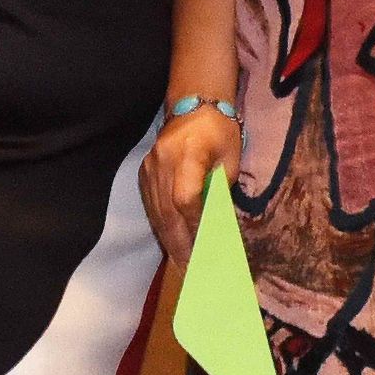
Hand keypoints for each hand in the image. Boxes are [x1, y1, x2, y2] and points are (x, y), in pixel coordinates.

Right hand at [139, 105, 241, 268]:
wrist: (193, 103)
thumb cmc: (220, 130)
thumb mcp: (230, 158)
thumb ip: (221, 190)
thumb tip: (218, 227)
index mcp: (188, 154)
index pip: (186, 198)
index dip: (196, 225)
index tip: (207, 247)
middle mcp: (162, 162)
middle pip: (168, 211)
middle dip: (181, 244)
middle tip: (192, 271)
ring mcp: (149, 168)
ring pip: (157, 213)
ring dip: (170, 242)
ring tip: (183, 265)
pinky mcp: (144, 173)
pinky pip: (152, 208)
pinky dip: (162, 229)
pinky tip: (172, 245)